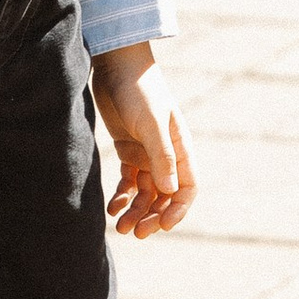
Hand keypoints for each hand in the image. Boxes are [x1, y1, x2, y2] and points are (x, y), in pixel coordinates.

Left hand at [92, 43, 194, 235]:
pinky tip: (112, 208)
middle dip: (153, 216)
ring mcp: (147, 153)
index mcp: (181, 148)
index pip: (187, 189)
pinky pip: (128, 182)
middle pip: (165, 196)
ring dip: (136, 211)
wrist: (117, 66)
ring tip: (120, 227)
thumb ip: (161, 156)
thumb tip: (170, 191)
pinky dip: (122, 196)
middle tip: (136, 233)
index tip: (163, 227)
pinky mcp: (129, 150)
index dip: (178, 210)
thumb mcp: (151, 123)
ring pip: (145, 192)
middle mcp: (167, 155)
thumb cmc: (140, 90)